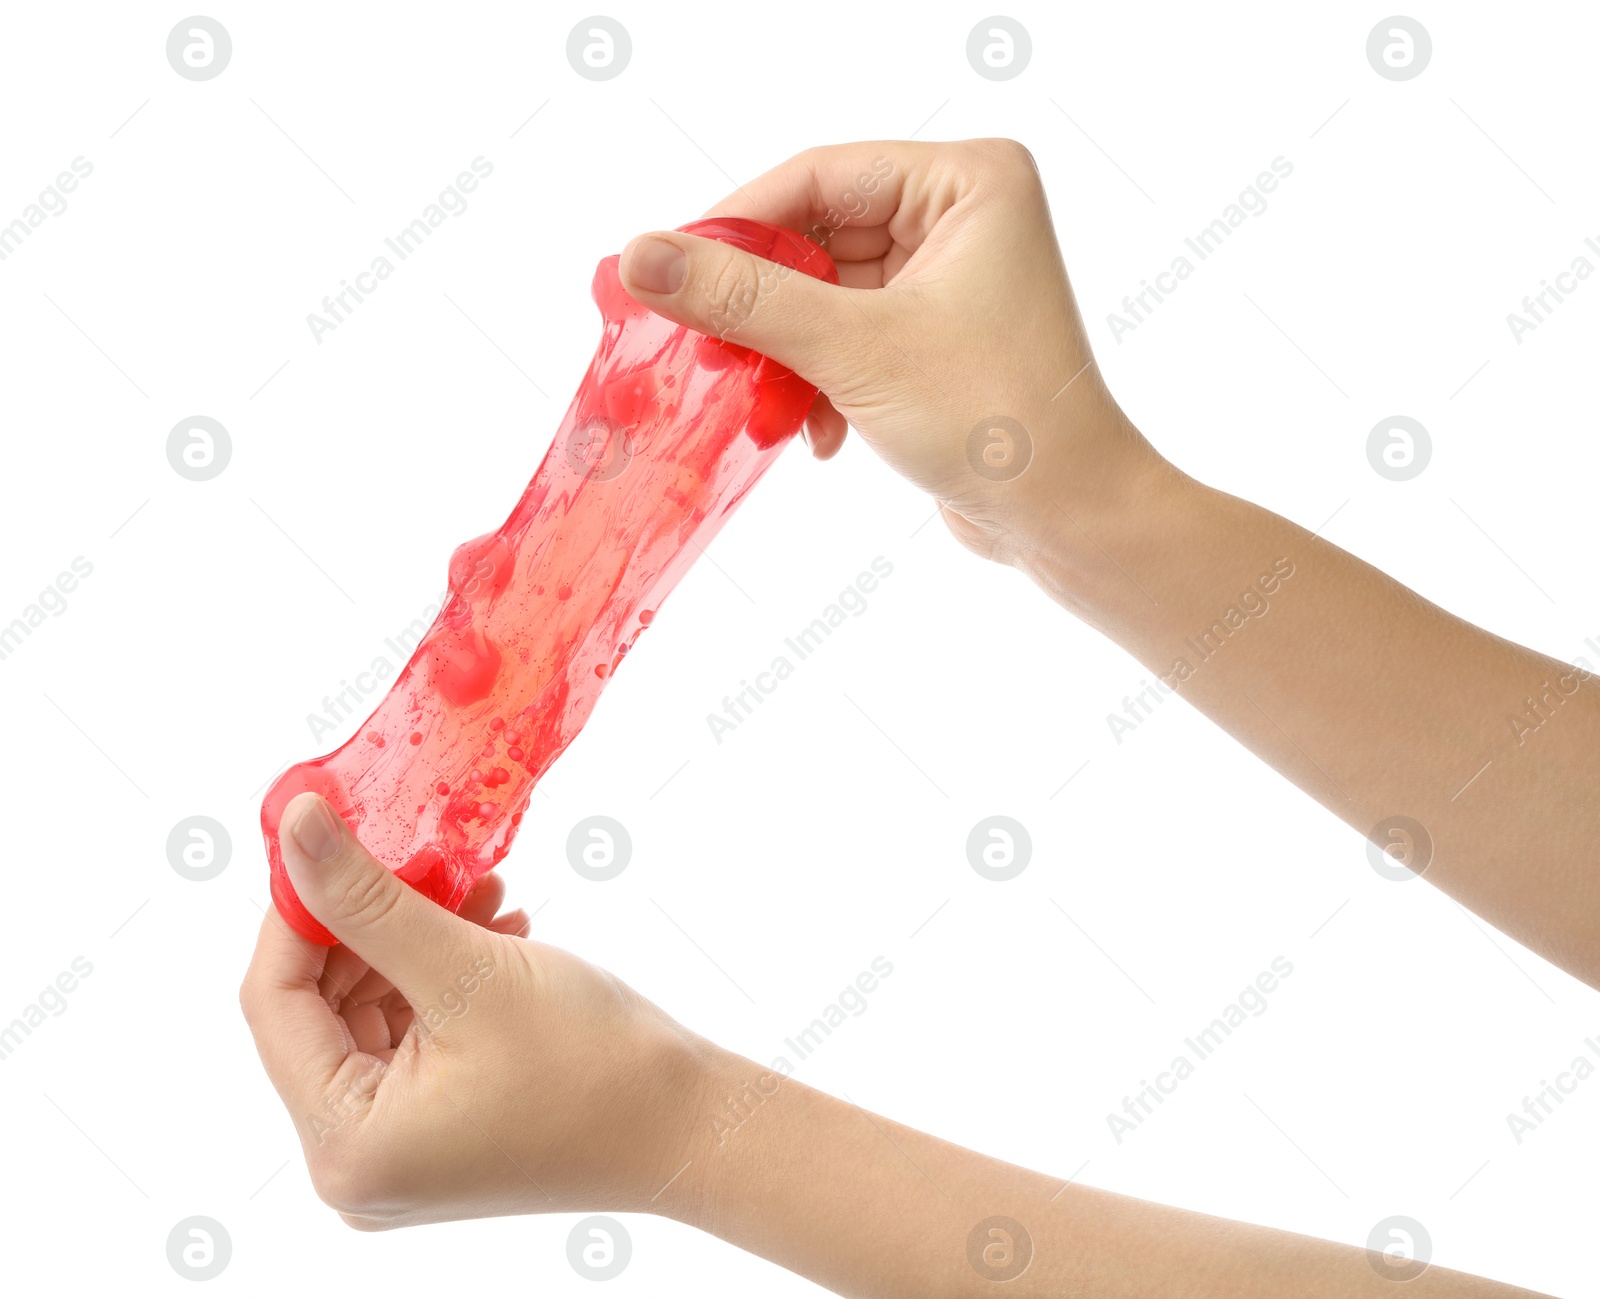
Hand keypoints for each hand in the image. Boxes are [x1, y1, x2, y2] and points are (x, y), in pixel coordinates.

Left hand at [239, 792, 704, 1227]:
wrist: (690, 1127)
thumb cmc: (591, 1064)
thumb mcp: (467, 970)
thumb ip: (368, 899)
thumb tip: (294, 826)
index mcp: (343, 1145)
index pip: (273, 1002)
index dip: (296, 909)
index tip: (327, 834)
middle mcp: (355, 1164)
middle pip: (320, 1008)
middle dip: (369, 921)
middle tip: (417, 851)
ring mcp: (399, 1154)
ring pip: (371, 1013)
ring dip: (413, 939)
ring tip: (476, 887)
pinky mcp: (440, 1134)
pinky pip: (412, 1036)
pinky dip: (440, 977)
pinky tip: (494, 928)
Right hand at [618, 138, 1164, 564]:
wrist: (1069, 519)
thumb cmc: (995, 419)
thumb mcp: (854, 349)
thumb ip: (743, 298)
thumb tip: (640, 257)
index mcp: (966, 182)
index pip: (817, 178)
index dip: (733, 226)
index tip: (663, 272)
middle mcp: (961, 217)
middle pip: (814, 239)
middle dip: (760, 308)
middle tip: (701, 353)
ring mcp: (948, 281)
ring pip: (823, 298)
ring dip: (784, 357)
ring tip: (759, 405)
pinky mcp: (934, 340)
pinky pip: (847, 340)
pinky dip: (818, 384)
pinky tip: (813, 435)